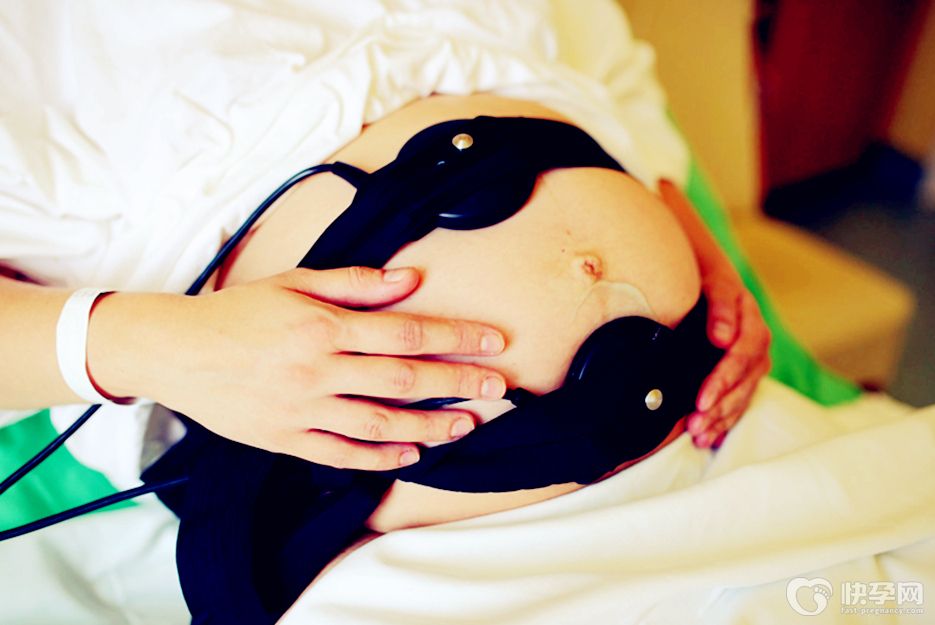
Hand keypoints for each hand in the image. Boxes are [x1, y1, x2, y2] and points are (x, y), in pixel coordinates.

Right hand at [88, 266, 506, 469]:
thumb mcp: (295, 282)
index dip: (456, 336)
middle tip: (498, 387)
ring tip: (466, 425)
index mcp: (323, 325)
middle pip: (404, 379)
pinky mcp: (286, 440)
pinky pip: (342, 453)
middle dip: (458, 383)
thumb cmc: (239, 312)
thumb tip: (411, 279)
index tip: (493, 340)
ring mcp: (302, 410)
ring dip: (429, 426)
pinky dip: (380, 455)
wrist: (177, 352)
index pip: (406, 332)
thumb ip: (356, 283)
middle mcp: (317, 370)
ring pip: (380, 422)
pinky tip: (411, 454)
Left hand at [686, 269, 770, 448]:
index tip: (701, 399)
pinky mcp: (743, 378)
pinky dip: (723, 423)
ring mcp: (753, 367)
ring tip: (698, 437)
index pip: (741, 359)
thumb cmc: (709, 283)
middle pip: (742, 385)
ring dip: (720, 421)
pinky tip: (708, 439)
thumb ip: (721, 308)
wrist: (710, 282)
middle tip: (694, 426)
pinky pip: (737, 404)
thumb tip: (721, 337)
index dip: (721, 381)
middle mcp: (758, 350)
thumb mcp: (715, 285)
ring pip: (741, 399)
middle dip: (718, 409)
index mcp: (753, 327)